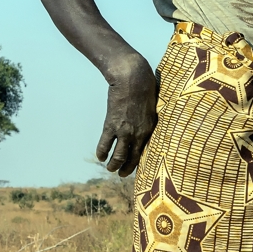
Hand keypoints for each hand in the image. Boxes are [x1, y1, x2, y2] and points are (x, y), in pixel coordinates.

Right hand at [96, 56, 159, 174]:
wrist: (131, 78)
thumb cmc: (144, 88)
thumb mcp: (152, 107)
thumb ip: (148, 120)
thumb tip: (145, 126)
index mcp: (149, 129)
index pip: (145, 152)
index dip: (139, 162)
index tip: (135, 167)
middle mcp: (138, 133)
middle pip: (132, 158)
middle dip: (126, 169)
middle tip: (122, 174)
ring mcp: (124, 131)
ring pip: (118, 156)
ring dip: (113, 165)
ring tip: (110, 169)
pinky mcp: (111, 125)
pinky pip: (105, 144)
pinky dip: (102, 152)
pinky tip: (100, 157)